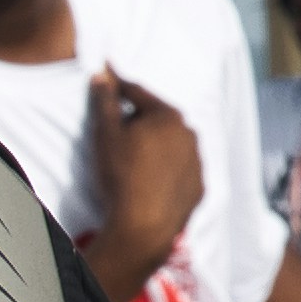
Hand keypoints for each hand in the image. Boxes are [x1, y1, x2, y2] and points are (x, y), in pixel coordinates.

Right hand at [80, 70, 202, 301]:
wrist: (143, 226)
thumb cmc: (122, 176)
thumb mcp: (105, 134)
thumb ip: (104, 100)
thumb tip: (102, 75)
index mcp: (167, 115)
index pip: (137, 92)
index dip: (118, 85)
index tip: (107, 75)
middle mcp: (189, 134)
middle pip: (157, 118)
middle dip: (139, 118)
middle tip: (117, 128)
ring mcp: (197, 162)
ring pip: (171, 144)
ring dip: (155, 144)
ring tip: (133, 159)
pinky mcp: (199, 187)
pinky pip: (180, 170)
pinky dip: (166, 169)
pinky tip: (149, 180)